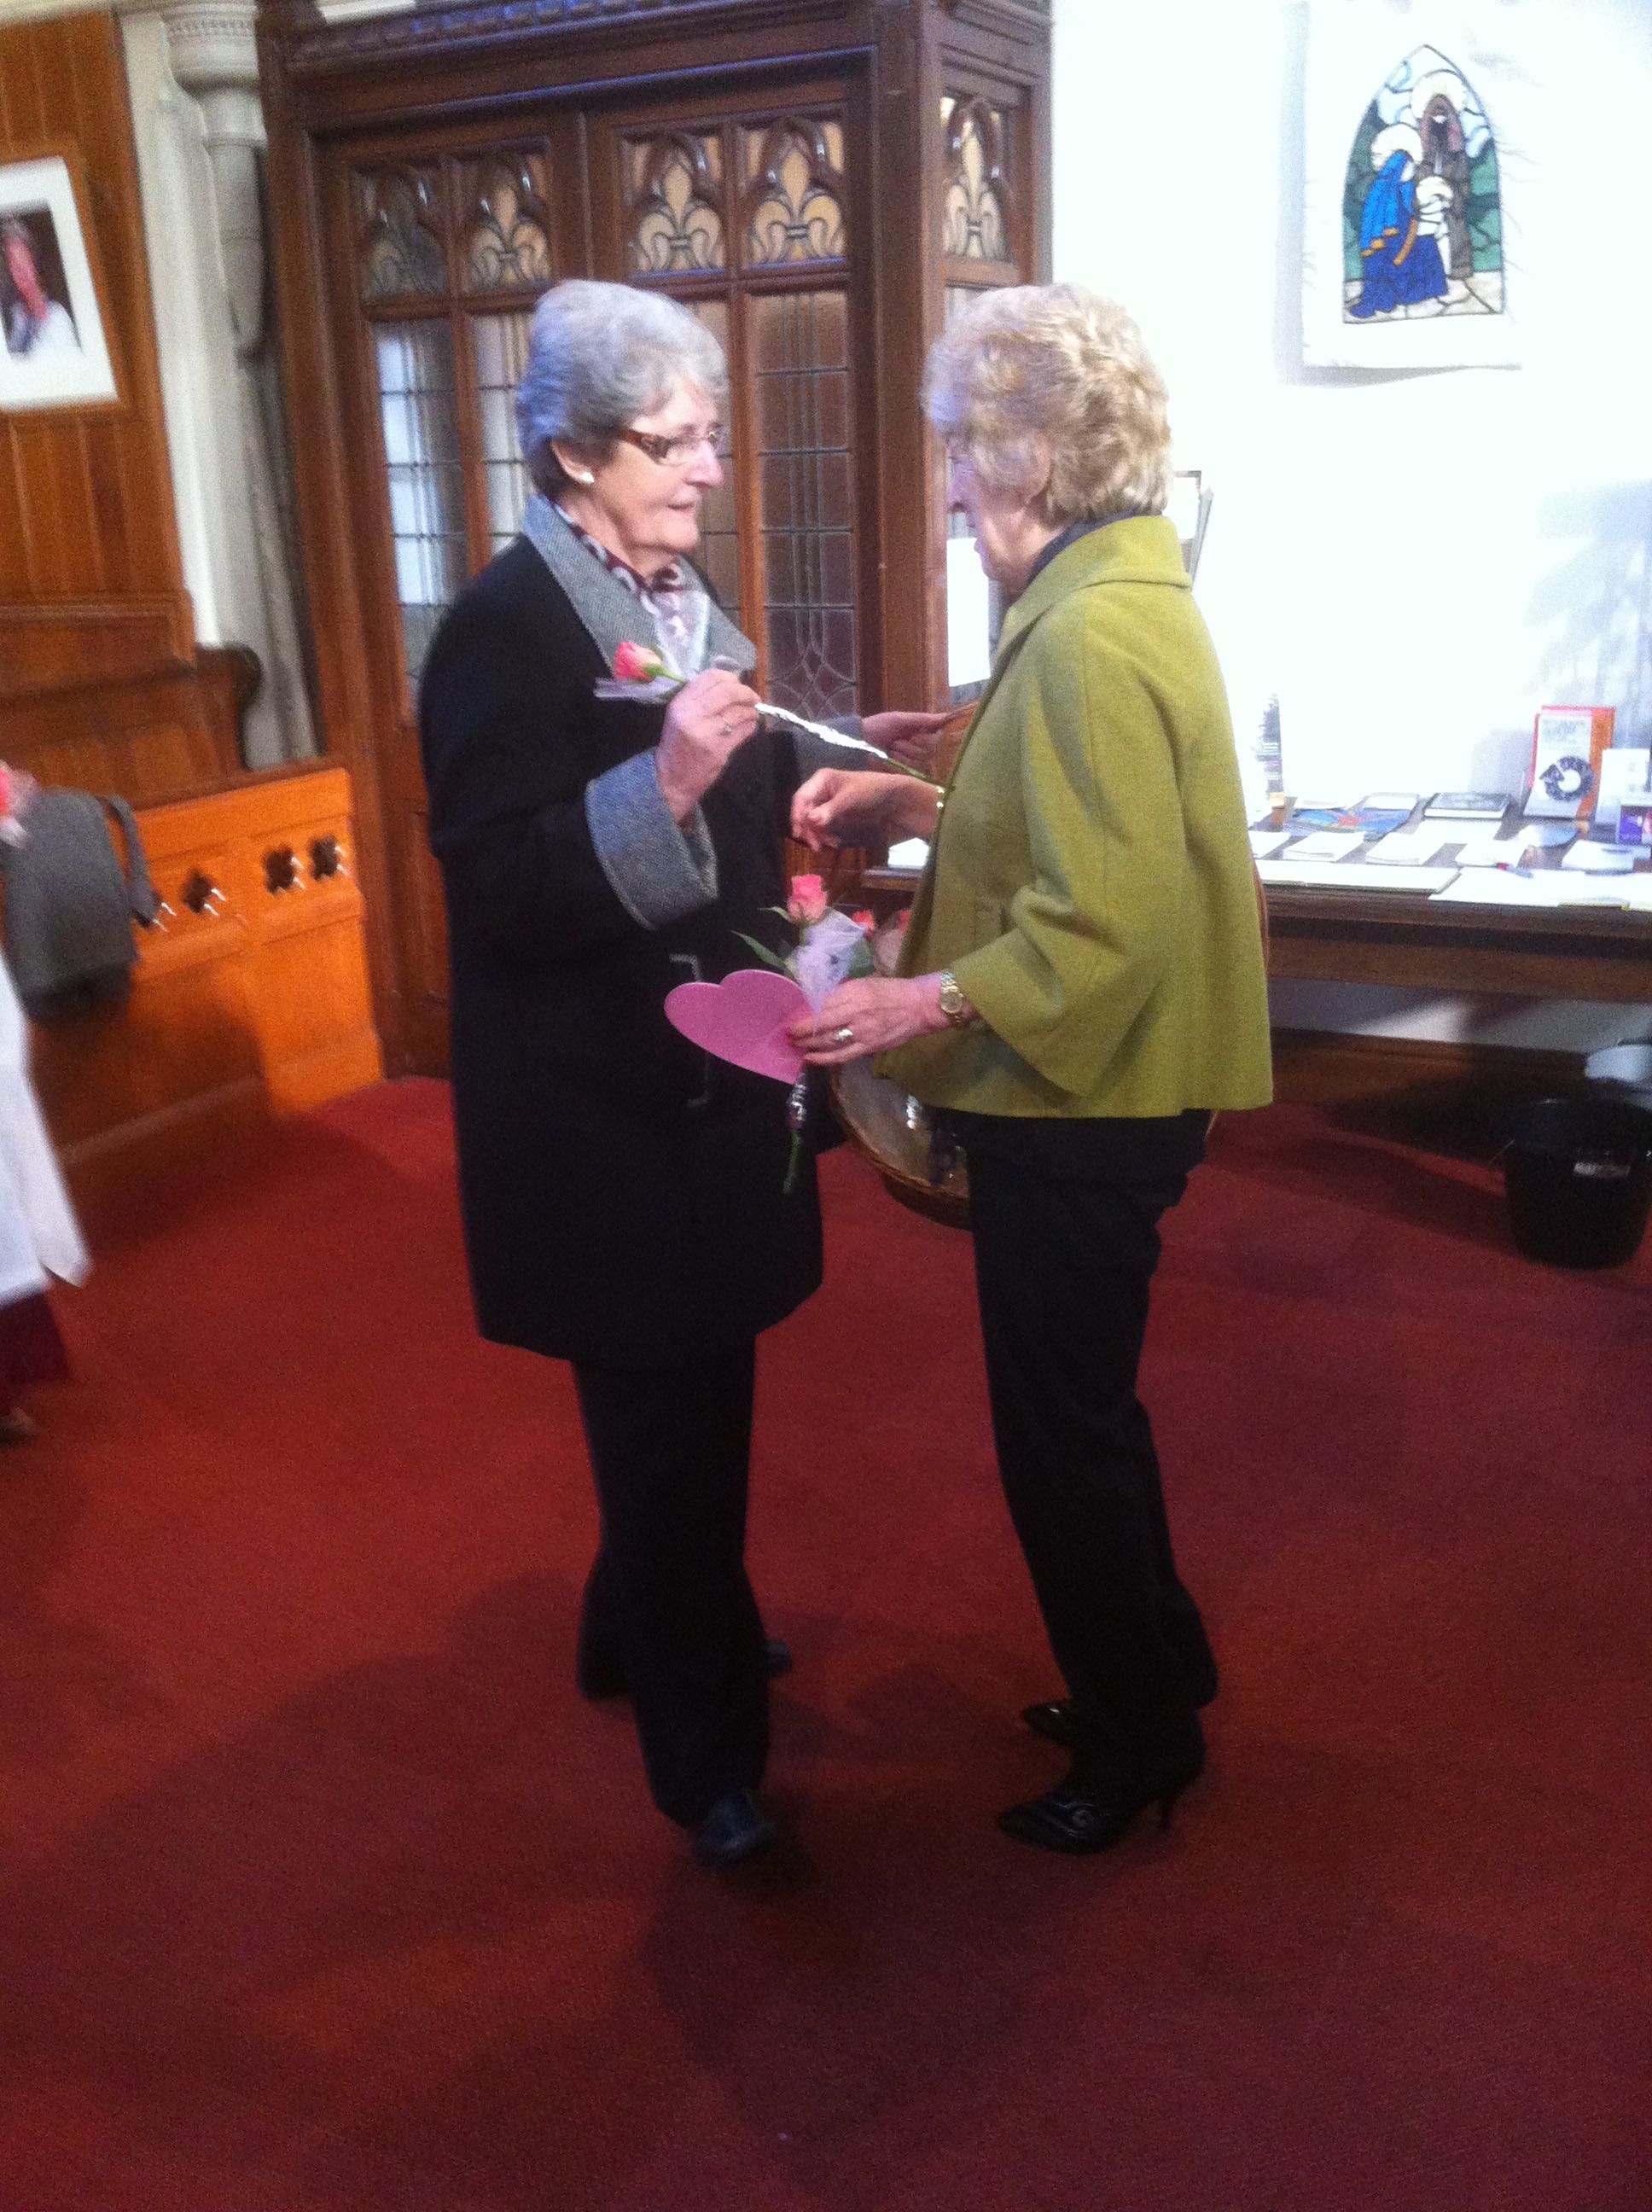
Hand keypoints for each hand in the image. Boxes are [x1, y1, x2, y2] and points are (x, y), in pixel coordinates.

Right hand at [656, 669, 760, 820]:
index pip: (711, 677)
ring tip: (751, 713)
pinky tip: (749, 726)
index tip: (737, 684)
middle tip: (753, 698)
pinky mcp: (719, 750)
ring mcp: (707, 733)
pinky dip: (751, 725)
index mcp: (681, 703)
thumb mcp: (679, 715)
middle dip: (746, 692)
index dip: (730, 678)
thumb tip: (731, 685)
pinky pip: (743, 730)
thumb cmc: (677, 744)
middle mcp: (693, 715)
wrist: (671, 778)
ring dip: (751, 711)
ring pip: (739, 711)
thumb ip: (700, 698)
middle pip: (728, 692)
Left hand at [788, 976, 948, 1062]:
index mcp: (853, 993)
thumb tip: (820, 1004)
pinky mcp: (868, 1047)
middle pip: (819, 1024)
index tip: (792, 1017)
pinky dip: (823, 1058)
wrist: (919, 1006)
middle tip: (787, 1034)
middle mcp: (855, 1013)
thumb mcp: (864, 984)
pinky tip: (810, 1058)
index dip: (803, 1014)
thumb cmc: (891, 991)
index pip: (821, 1005)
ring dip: (807, 1044)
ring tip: (795, 1045)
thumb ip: (842, 994)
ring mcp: (861, 1032)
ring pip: (826, 1041)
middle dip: (799, 1031)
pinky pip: (841, 1055)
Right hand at [791, 768, 939, 851]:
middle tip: (815, 846)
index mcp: (821, 779)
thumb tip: (811, 820)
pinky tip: (834, 843)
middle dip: (809, 829)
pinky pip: (823, 827)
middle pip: (804, 812)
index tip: (799, 833)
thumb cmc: (871, 790)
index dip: (797, 815)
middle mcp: (820, 790)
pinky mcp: (834, 815)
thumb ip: (830, 810)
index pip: (801, 798)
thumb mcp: (850, 798)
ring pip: (812, 822)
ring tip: (827, 847)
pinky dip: (826, 836)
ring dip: (818, 835)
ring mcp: (827, 803)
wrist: (893, 799)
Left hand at [862, 709, 951, 771]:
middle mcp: (922, 748)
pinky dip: (900, 762)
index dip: (925, 738)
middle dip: (912, 745)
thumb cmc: (878, 727)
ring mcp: (914, 762)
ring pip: (922, 761)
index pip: (938, 738)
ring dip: (904, 753)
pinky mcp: (906, 773)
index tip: (913, 734)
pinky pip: (913, 770)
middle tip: (897, 741)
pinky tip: (890, 758)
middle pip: (931, 751)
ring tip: (891, 748)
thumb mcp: (899, 719)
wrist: (859, 742)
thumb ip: (922, 719)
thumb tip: (945, 717)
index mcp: (922, 733)